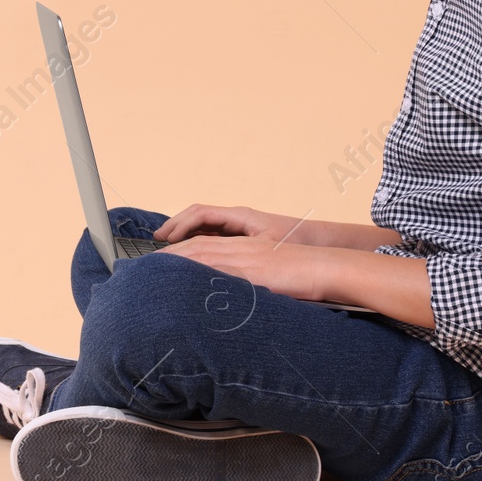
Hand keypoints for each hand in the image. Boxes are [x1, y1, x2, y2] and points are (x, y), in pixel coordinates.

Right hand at [153, 204, 315, 246]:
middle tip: (156, 242)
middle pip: (198, 218)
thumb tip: (210, 265)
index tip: (163, 239)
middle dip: (176, 228)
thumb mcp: (267, 253)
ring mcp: (242, 229)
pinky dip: (199, 242)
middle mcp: (239, 220)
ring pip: (206, 228)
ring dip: (186, 235)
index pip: (201, 215)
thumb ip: (239, 261)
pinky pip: (216, 237)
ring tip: (168, 247)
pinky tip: (193, 258)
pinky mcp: (247, 240)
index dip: (179, 225)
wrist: (324, 251)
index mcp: (240, 217)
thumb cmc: (299, 247)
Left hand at [155, 233, 325, 301]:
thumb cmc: (303, 276)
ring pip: (204, 253)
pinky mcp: (254, 271)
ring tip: (154, 269)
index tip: (159, 259)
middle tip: (145, 264)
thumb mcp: (270, 276)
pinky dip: (200, 273)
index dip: (179, 250)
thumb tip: (231, 296)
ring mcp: (247, 258)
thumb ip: (248, 281)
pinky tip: (184, 281)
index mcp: (245, 247)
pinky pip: (221, 270)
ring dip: (177, 261)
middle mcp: (242, 248)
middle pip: (197, 245)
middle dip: (169, 254)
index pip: (204, 243)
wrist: (326, 268)